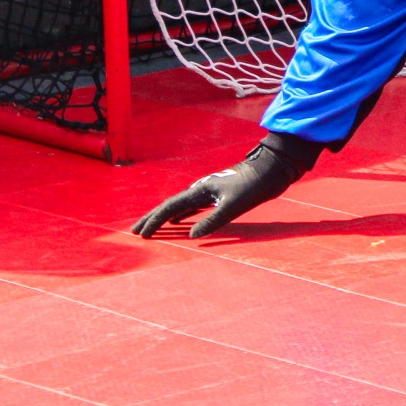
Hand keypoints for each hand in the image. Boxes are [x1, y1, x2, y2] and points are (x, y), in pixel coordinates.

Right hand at [131, 133, 315, 238]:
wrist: (270, 169)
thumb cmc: (254, 186)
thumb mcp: (234, 205)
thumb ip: (214, 220)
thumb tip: (192, 236)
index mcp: (200, 190)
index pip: (170, 207)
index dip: (155, 221)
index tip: (141, 234)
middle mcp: (200, 189)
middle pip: (169, 205)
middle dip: (152, 218)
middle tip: (135, 232)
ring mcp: (207, 191)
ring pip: (179, 206)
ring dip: (164, 217)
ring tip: (151, 228)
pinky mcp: (216, 194)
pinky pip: (191, 207)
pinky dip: (180, 215)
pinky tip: (179, 222)